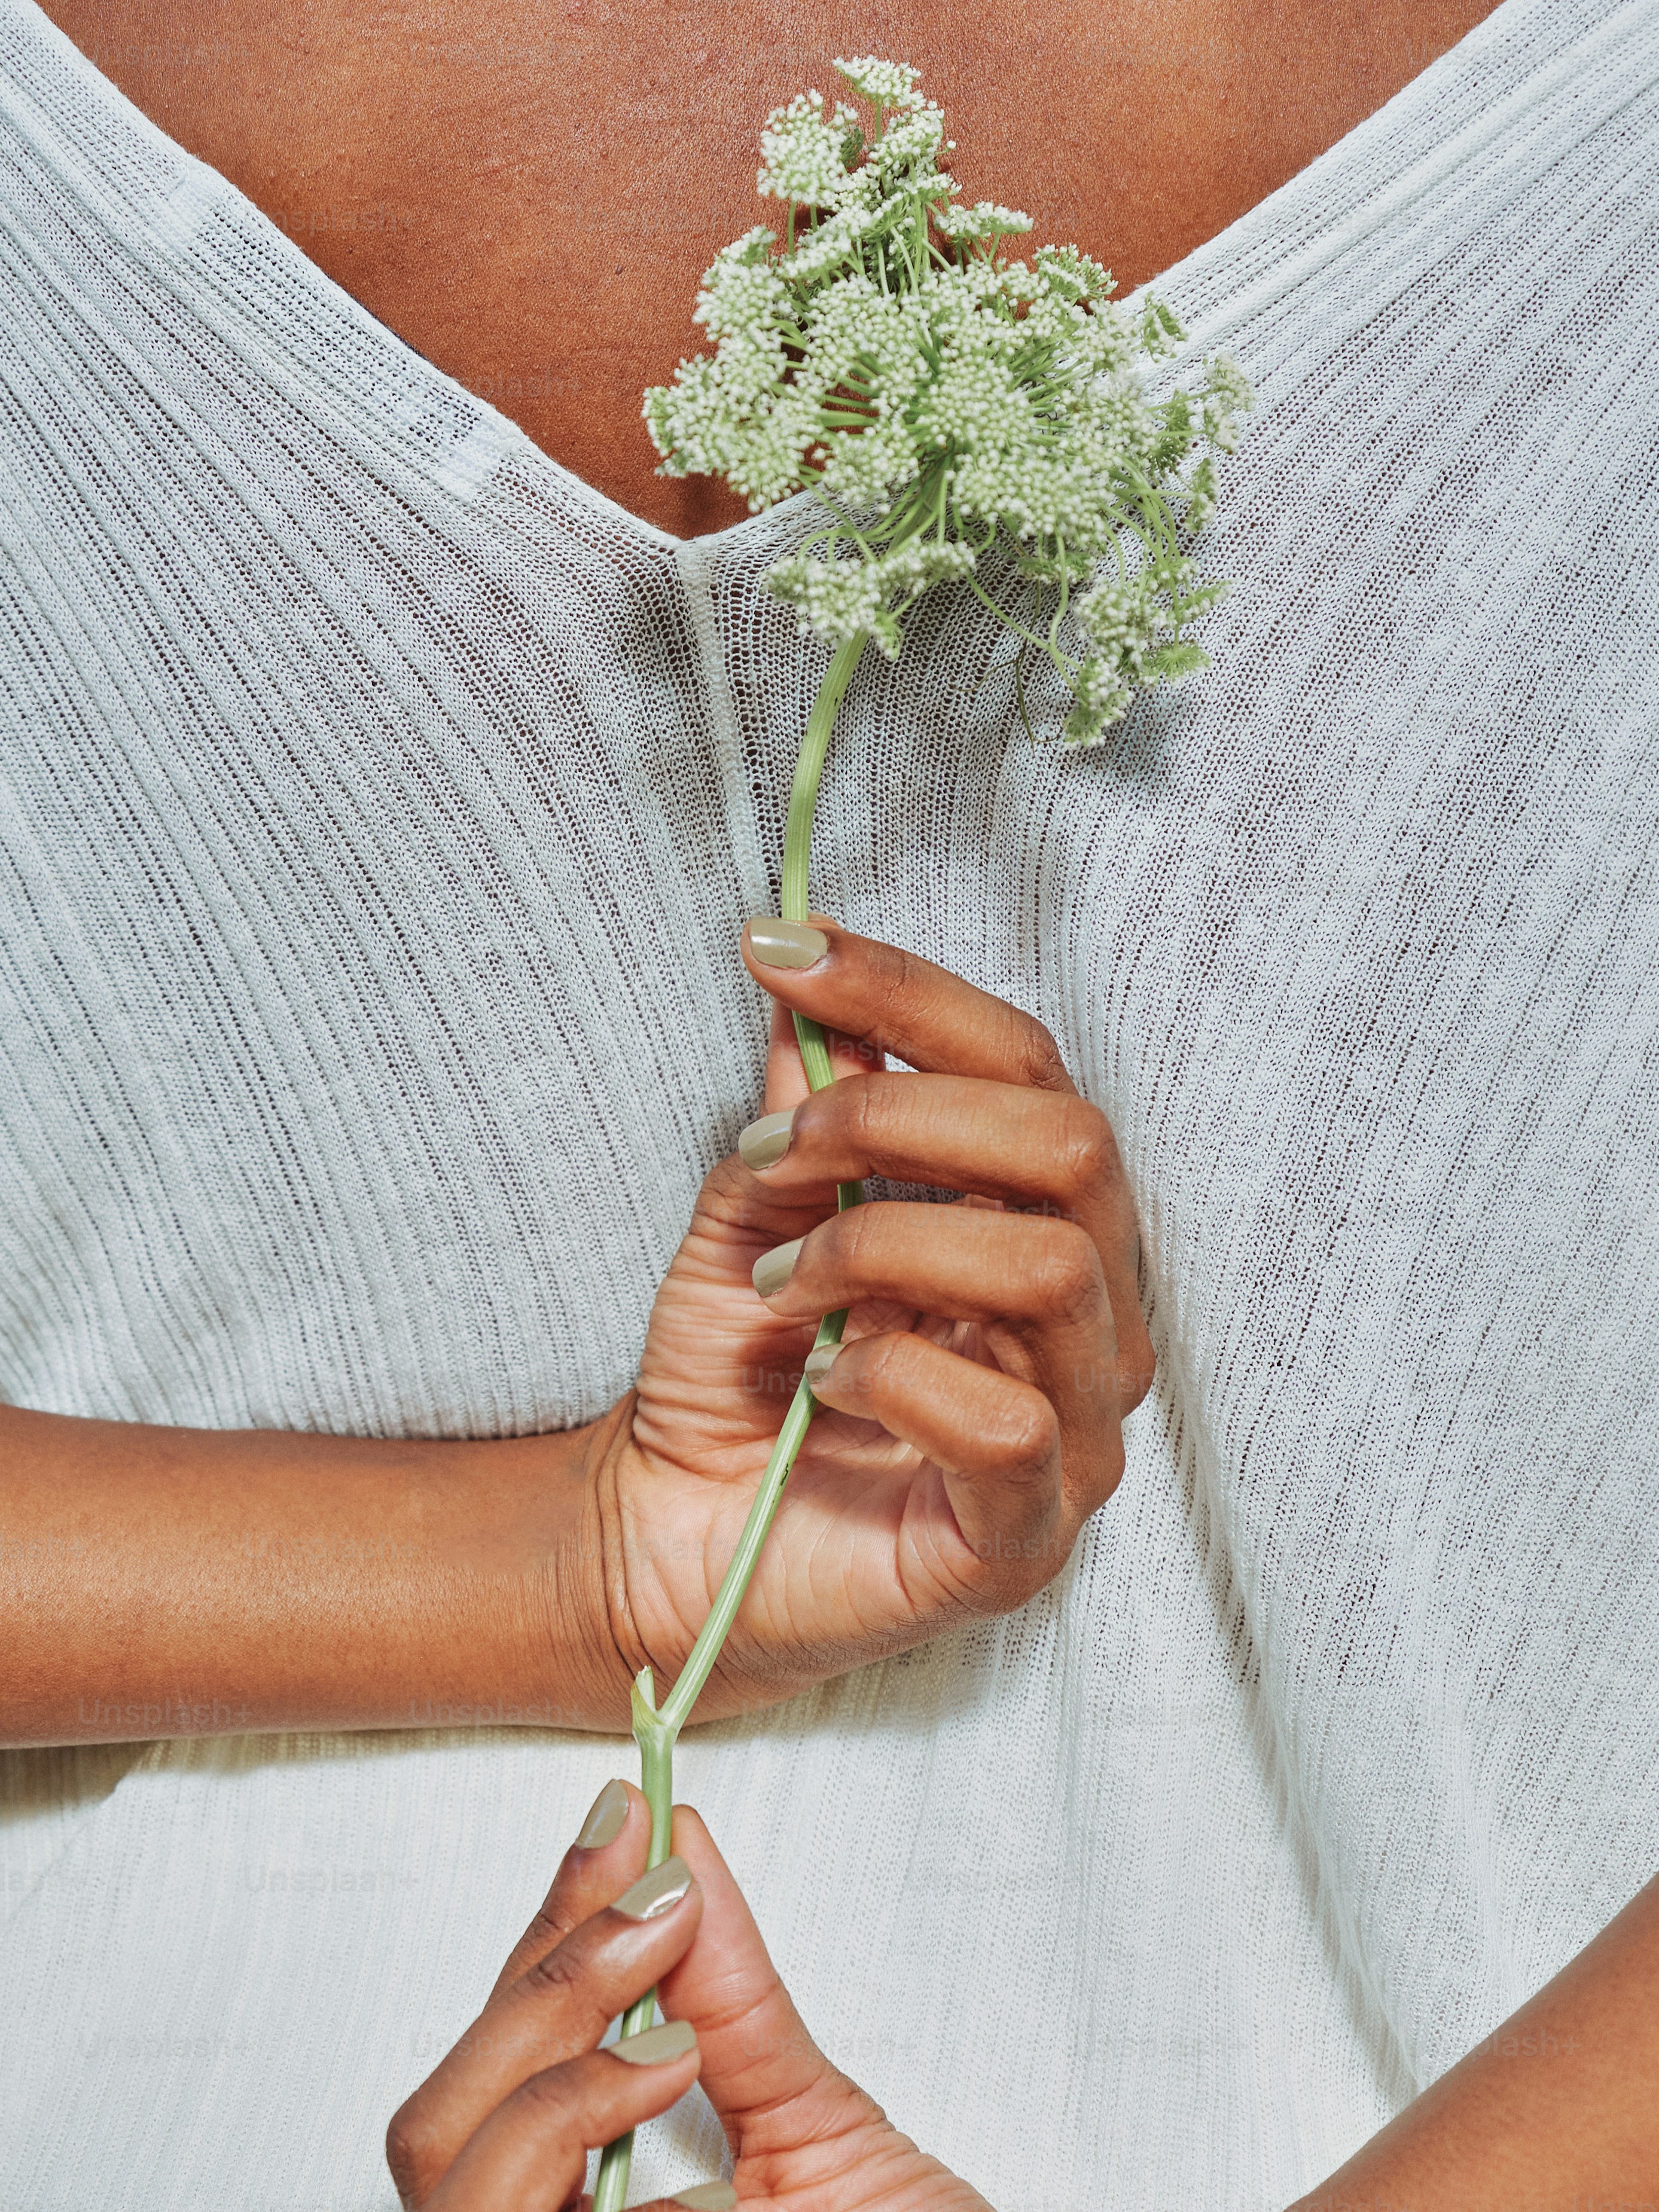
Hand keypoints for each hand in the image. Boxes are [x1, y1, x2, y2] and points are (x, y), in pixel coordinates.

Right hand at [385, 1780, 991, 2211]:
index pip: (496, 2067)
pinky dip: (569, 2134)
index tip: (622, 1821)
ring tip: (675, 2041)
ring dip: (554, 2071)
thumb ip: (733, 1997)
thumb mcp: (822, 2126)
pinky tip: (668, 2109)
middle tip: (651, 1912)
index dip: (548, 1932)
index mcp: (593, 2207)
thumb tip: (677, 1842)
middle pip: (435, 2123)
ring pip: (444, 2175)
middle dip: (540, 1989)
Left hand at [585, 917, 1152, 1718]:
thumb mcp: (754, 1209)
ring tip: (782, 1279)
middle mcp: (1091, 1319)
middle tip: (777, 1146)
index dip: (910, 992)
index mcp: (1040, 1222)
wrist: (658, 1538)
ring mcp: (1077, 1433)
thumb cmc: (731, 1375)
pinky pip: (1007, 1421)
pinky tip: (820, 1381)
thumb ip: (804, 1106)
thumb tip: (803, 979)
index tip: (778, 947)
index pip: (1029, 1068)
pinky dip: (890, 1374)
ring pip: (1050, 1270)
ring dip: (882, 1242)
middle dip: (904, 1115)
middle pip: (1074, 1148)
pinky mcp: (1028, 1536)